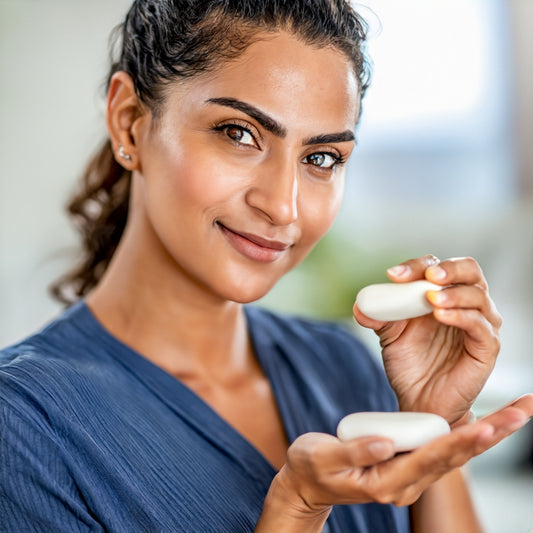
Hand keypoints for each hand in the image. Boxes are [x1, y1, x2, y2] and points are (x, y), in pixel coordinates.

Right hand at [261, 396, 531, 525]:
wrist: (307, 483)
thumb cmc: (312, 468)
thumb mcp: (324, 459)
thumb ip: (355, 453)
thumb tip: (386, 442)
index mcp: (387, 482)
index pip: (431, 459)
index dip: (460, 441)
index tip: (487, 426)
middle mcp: (406, 483)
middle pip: (455, 457)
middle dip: (490, 434)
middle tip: (522, 411)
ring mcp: (408, 475)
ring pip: (454, 454)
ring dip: (487, 434)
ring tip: (516, 413)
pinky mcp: (406, 464)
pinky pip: (442, 450)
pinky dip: (467, 435)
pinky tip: (485, 424)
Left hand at [353, 255, 501, 423]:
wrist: (418, 399)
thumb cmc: (409, 363)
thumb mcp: (389, 335)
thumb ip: (378, 316)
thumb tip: (360, 305)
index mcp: (440, 294)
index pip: (436, 267)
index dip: (416, 267)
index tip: (393, 275)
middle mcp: (464, 304)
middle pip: (469, 270)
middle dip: (449, 269)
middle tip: (428, 276)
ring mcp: (479, 324)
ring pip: (478, 296)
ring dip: (454, 294)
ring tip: (431, 300)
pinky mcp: (487, 347)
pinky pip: (481, 325)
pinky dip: (462, 316)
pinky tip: (442, 316)